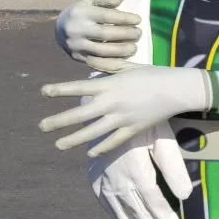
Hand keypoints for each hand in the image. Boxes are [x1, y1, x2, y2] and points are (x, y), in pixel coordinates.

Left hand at [40, 66, 208, 155]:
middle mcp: (112, 102)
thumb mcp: (129, 67)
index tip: (43, 92)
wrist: (177, 89)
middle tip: (41, 126)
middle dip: (58, 121)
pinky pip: (113, 141)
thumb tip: (91, 65)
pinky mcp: (133, 129)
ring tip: (58, 145)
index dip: (60, 90)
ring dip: (73, 139)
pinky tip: (90, 152)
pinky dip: (101, 147)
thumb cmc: (154, 74)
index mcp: (110, 84)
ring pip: (93, 132)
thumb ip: (109, 69)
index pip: (79, 88)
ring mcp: (122, 118)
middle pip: (80, 114)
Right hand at [56, 0, 140, 71]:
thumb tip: (121, 0)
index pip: (106, 16)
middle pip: (105, 34)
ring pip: (101, 51)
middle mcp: (77, 29)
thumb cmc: (81, 13)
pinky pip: (96, 62)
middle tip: (139, 33)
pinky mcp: (77, 57)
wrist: (59, 29)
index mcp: (81, 13)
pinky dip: (111, 62)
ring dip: (121, 50)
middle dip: (125, 34)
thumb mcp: (90, 1)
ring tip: (134, 47)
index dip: (124, 18)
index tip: (138, 19)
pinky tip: (123, 59)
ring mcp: (76, 45)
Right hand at [88, 132, 193, 218]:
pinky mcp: (95, 182)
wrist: (109, 113)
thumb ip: (174, 167)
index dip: (163, 216)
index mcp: (135, 168)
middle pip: (137, 211)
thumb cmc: (143, 124)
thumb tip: (185, 195)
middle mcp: (117, 180)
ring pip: (121, 213)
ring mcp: (103, 183)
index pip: (151, 200)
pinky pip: (107, 207)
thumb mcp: (163, 139)